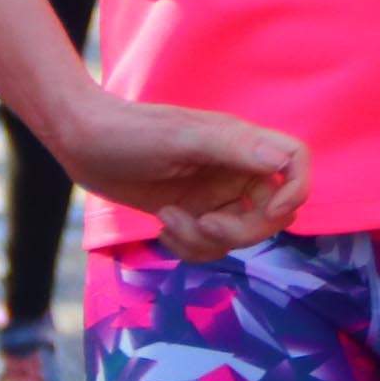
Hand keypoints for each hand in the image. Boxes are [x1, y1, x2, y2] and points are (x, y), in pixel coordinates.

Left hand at [43, 90, 307, 260]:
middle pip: (272, 213)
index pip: (295, 161)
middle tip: (204, 225)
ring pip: (239, 235)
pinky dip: (189, 247)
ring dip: (206, 242)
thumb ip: (232, 148)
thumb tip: (281, 162)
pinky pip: (209, 245)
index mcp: (241, 144)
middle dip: (241, 231)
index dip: (298, 190)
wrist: (81, 143)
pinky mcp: (192, 213)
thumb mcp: (179, 139)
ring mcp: (214, 194)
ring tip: (169, 221)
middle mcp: (235, 170)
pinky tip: (164, 228)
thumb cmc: (128, 133)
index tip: (273, 212)